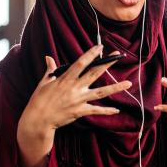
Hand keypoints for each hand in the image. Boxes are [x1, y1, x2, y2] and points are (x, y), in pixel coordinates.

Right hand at [16, 45, 130, 166]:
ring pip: (101, 92)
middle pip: (94, 73)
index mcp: (65, 79)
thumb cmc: (39, 100)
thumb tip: (48, 57)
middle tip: (118, 55)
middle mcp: (74, 88)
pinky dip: (107, 111)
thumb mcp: (44, 82)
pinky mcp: (80, 111)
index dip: (91, 54)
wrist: (38, 120)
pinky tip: (117, 110)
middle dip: (107, 64)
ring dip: (115, 88)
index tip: (100, 47)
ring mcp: (79, 100)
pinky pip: (96, 110)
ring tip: (129, 83)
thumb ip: (50, 69)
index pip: (80, 63)